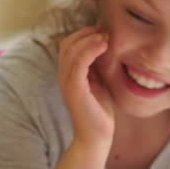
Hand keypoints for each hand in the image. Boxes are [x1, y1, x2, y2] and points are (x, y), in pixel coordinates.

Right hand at [58, 26, 114, 146]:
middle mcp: (63, 76)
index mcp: (68, 74)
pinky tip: (104, 46)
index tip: (103, 32)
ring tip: (106, 37)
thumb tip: (104, 45)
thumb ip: (97, 66)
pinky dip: (90, 49)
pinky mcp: (74, 88)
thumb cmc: (100, 112)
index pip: (68, 45)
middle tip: (105, 31)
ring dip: (89, 38)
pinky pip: (78, 61)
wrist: (97, 136)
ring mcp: (67, 82)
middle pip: (67, 43)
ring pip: (71, 49)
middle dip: (86, 32)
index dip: (83, 34)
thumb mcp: (99, 82)